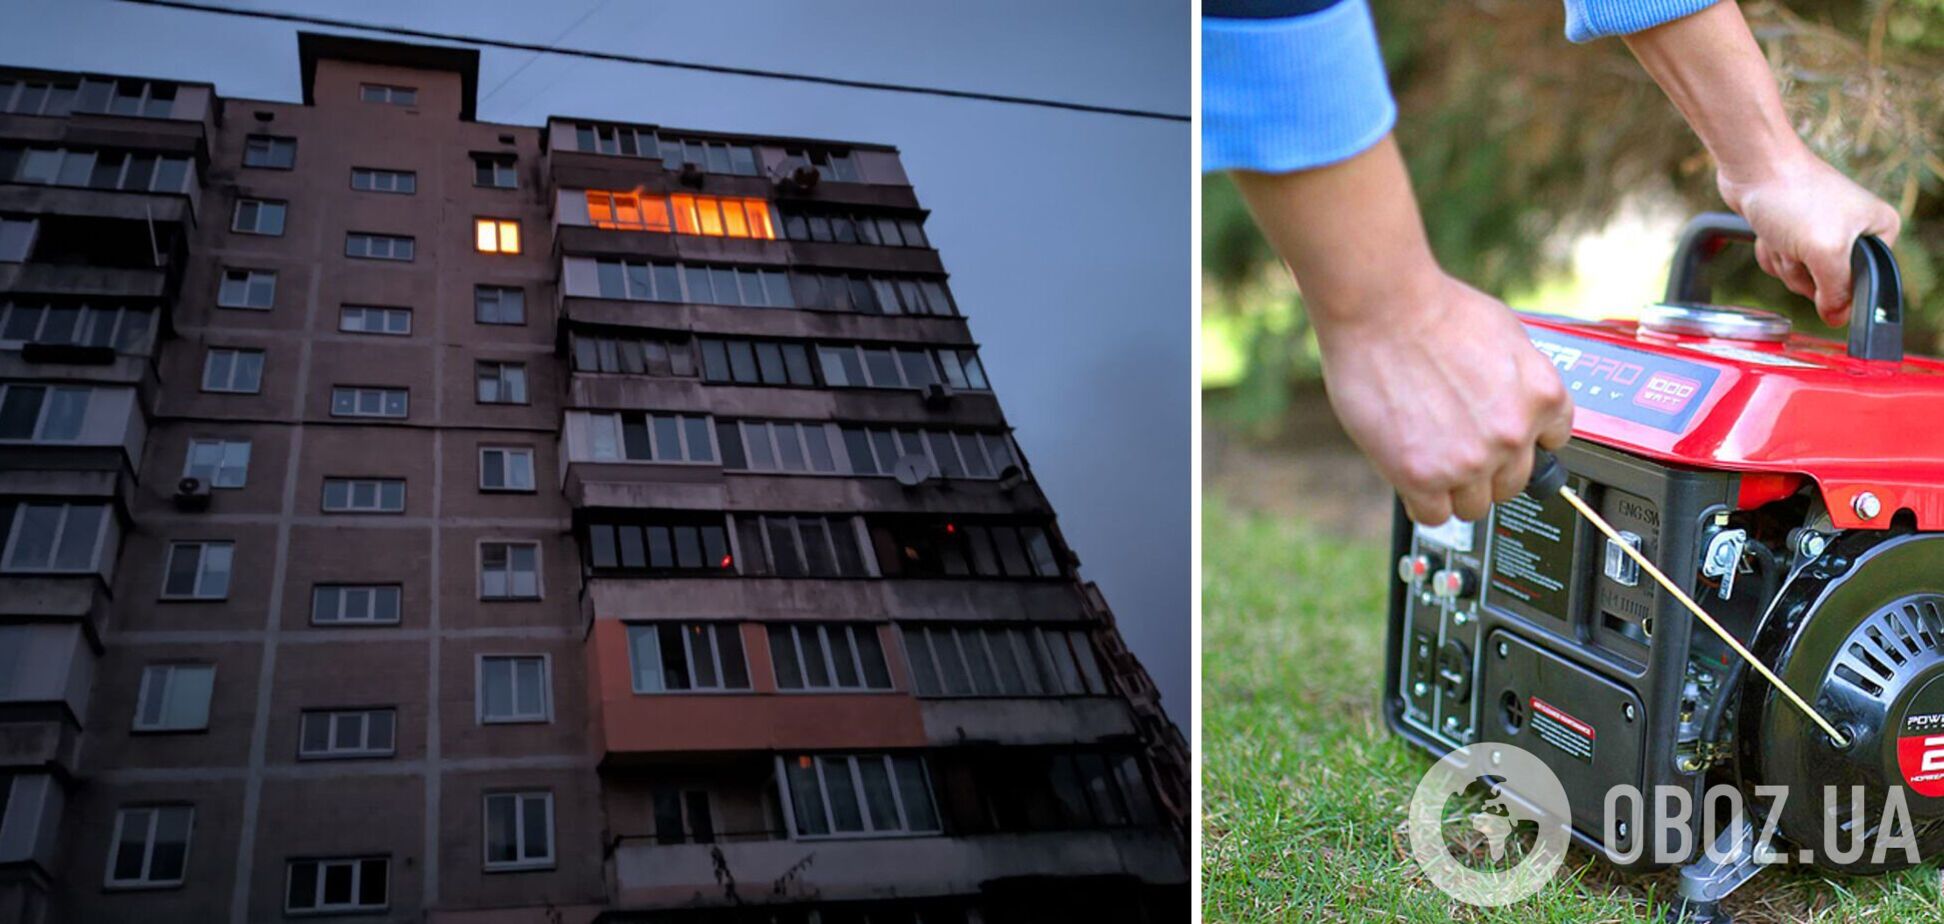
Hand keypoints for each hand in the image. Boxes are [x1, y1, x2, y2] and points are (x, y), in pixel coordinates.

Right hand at [1314, 271, 1573, 524]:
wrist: (1383, 307)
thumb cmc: (1434, 309)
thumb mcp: (1507, 334)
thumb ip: (1518, 381)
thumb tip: (1513, 405)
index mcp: (1543, 396)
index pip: (1552, 445)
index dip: (1520, 442)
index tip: (1503, 443)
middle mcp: (1513, 434)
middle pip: (1512, 483)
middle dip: (1486, 469)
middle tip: (1457, 448)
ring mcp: (1469, 460)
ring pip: (1474, 506)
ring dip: (1454, 488)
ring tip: (1431, 460)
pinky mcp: (1423, 476)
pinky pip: (1434, 515)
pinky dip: (1423, 500)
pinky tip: (1412, 476)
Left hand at [1720, 149, 1900, 326]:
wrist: (1754, 165)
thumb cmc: (1793, 197)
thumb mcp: (1825, 251)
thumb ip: (1836, 290)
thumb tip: (1839, 318)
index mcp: (1880, 229)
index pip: (1865, 283)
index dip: (1837, 285)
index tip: (1819, 266)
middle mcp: (1856, 231)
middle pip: (1828, 283)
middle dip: (1803, 270)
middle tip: (1798, 244)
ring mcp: (1822, 232)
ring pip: (1800, 275)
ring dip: (1784, 260)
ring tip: (1783, 232)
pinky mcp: (1793, 232)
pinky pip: (1782, 261)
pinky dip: (1770, 252)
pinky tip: (1769, 230)